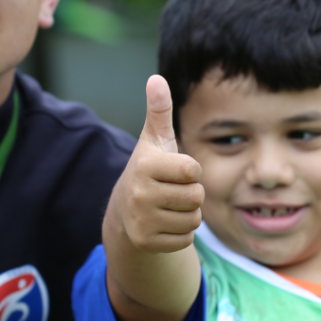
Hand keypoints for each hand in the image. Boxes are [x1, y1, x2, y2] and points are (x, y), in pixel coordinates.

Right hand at [108, 75, 203, 255]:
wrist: (124, 211)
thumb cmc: (149, 170)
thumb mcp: (154, 140)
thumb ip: (159, 110)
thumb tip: (156, 78)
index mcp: (145, 166)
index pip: (192, 170)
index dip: (190, 171)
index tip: (175, 171)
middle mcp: (140, 194)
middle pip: (196, 196)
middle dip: (191, 194)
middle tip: (172, 191)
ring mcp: (141, 220)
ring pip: (193, 220)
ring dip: (188, 214)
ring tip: (169, 206)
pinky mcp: (146, 242)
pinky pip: (186, 240)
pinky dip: (181, 233)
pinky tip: (165, 223)